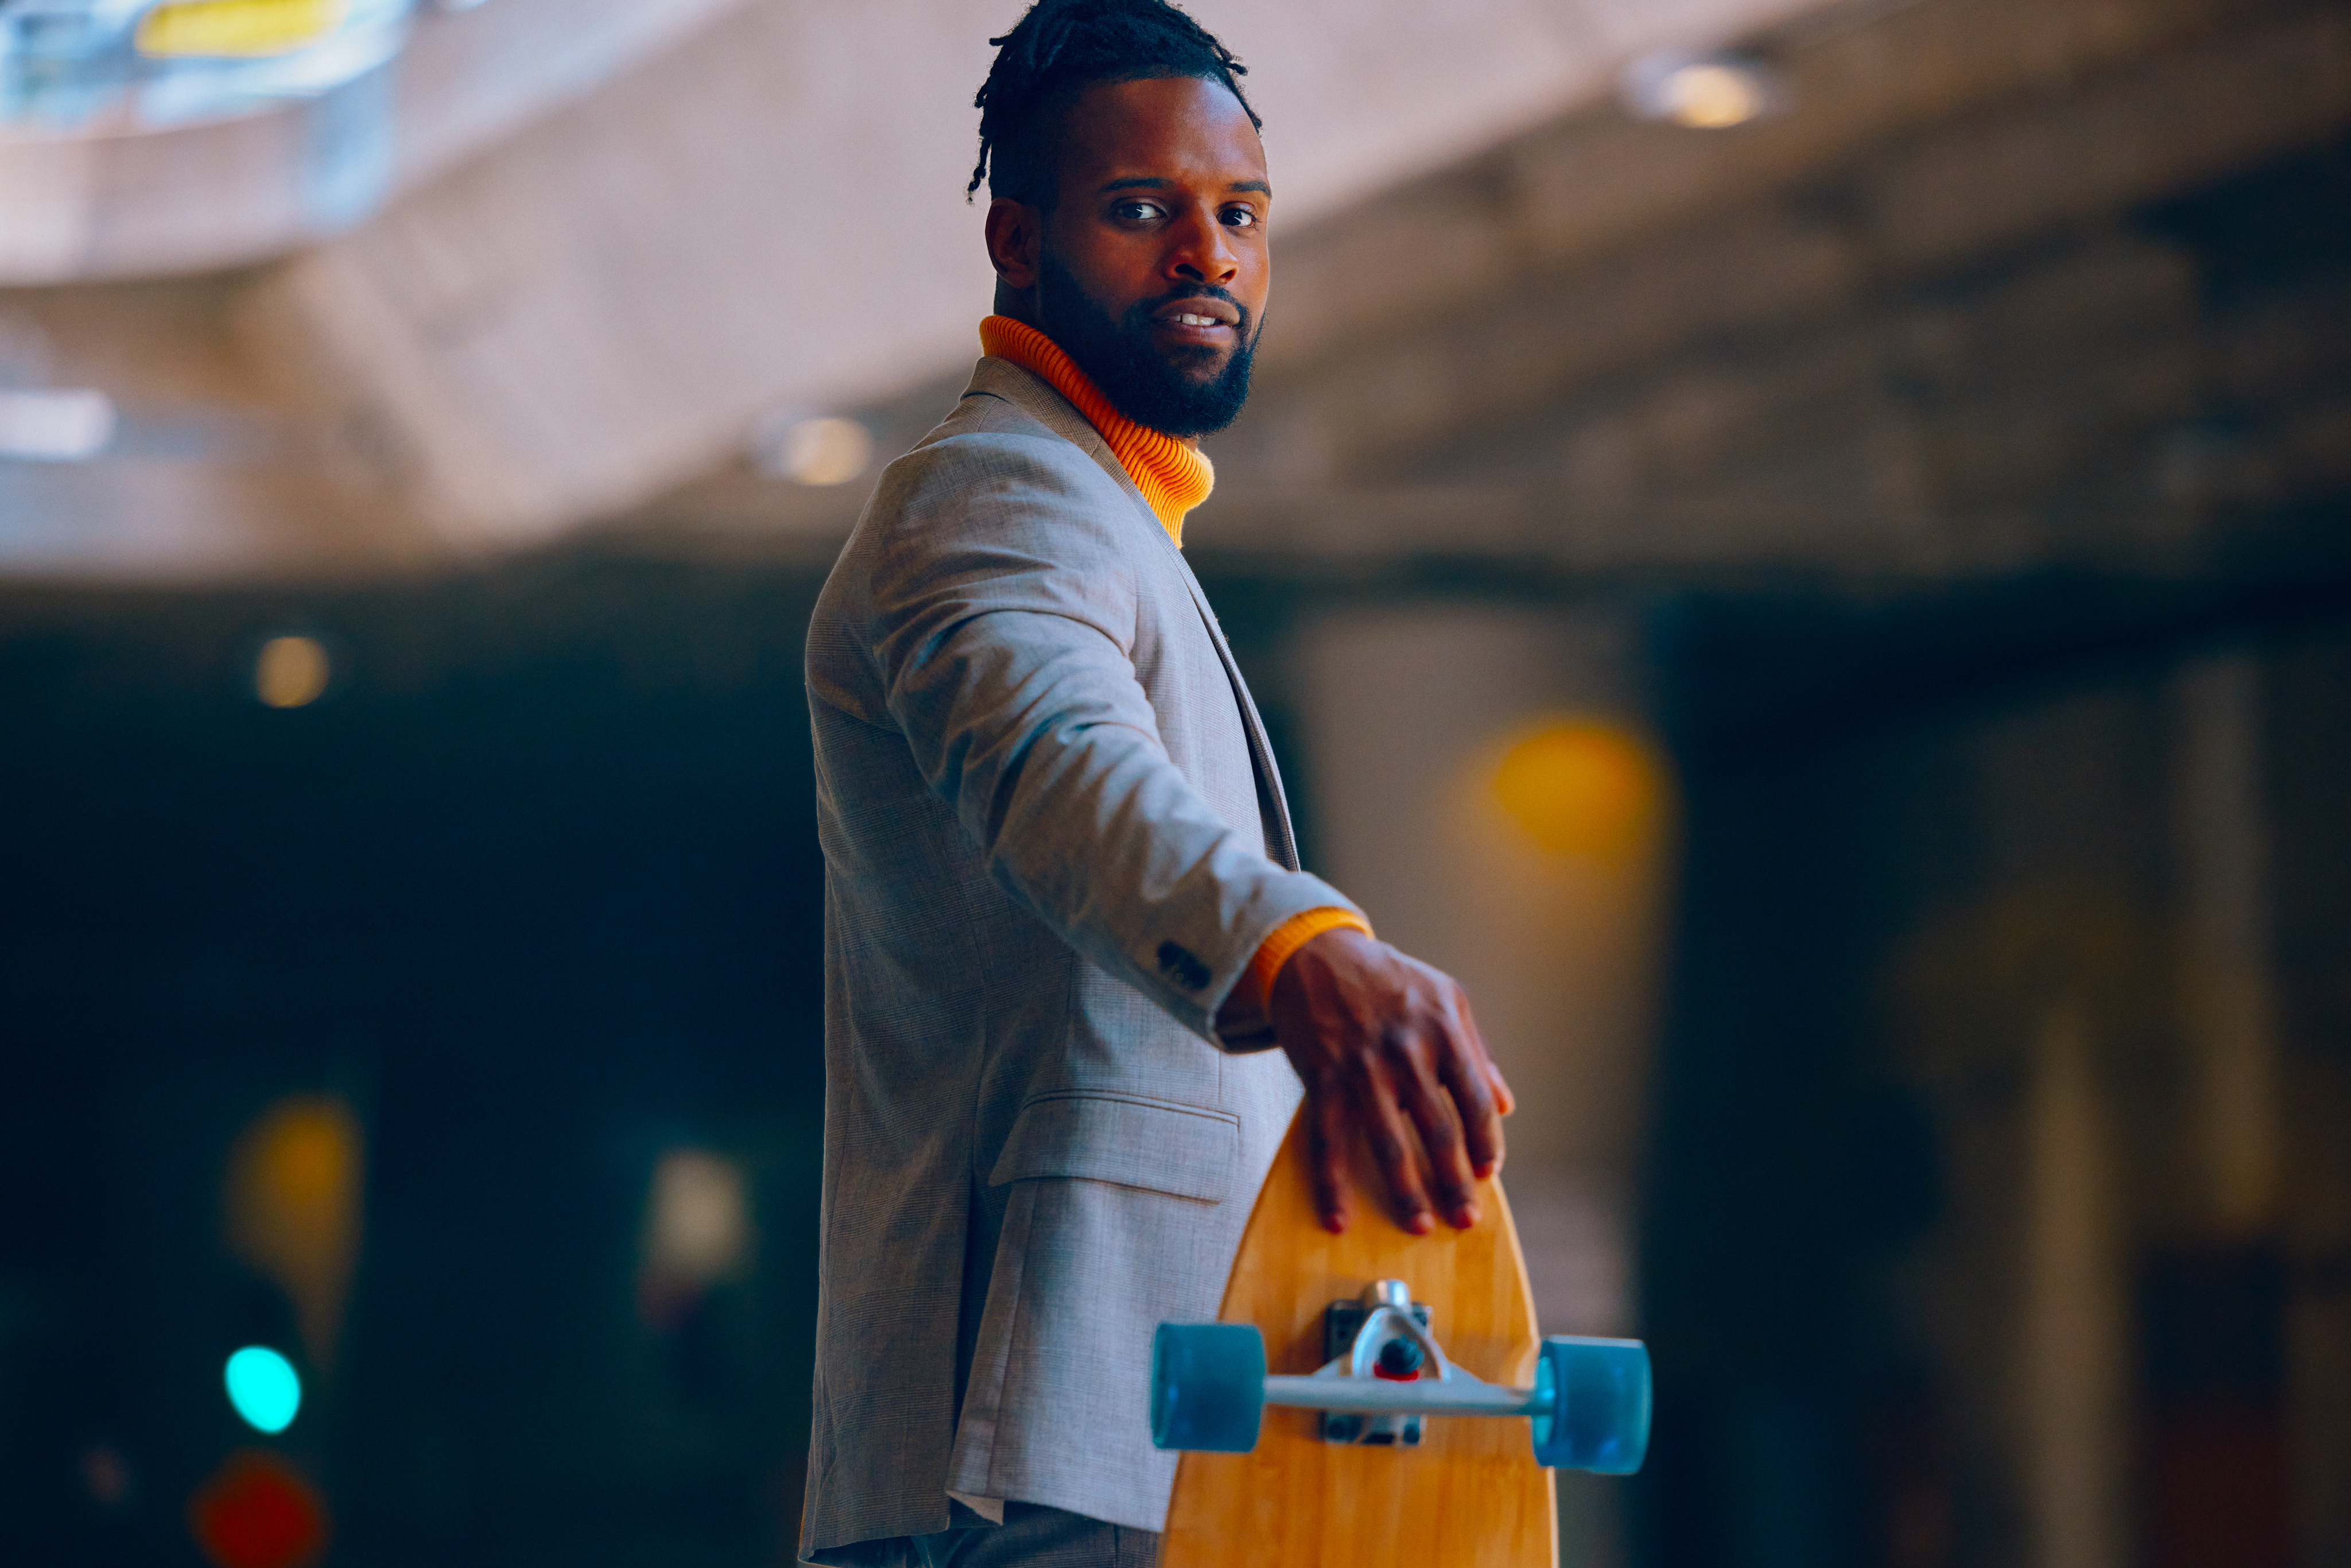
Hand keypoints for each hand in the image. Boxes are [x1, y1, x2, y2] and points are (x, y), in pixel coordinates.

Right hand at [1268, 927, 1513, 1235]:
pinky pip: (1328, 1142)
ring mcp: (1361, 1067)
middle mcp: (1406, 1051)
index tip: (1487, 1172)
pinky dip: (1332, 1185)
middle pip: (1439, 1130)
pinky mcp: (1322, 1078)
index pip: (1475, 1100)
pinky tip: (1338, 1218)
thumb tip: (1505, 1105)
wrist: (1316, 953)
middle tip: (1464, 1218)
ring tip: (1419, 1225)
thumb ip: (1478, 1050)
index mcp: (1443, 1030)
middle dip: (1455, 1181)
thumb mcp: (1447, 997)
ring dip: (1406, 1191)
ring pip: (1389, 1143)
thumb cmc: (1388, 978)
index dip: (1485, 1142)